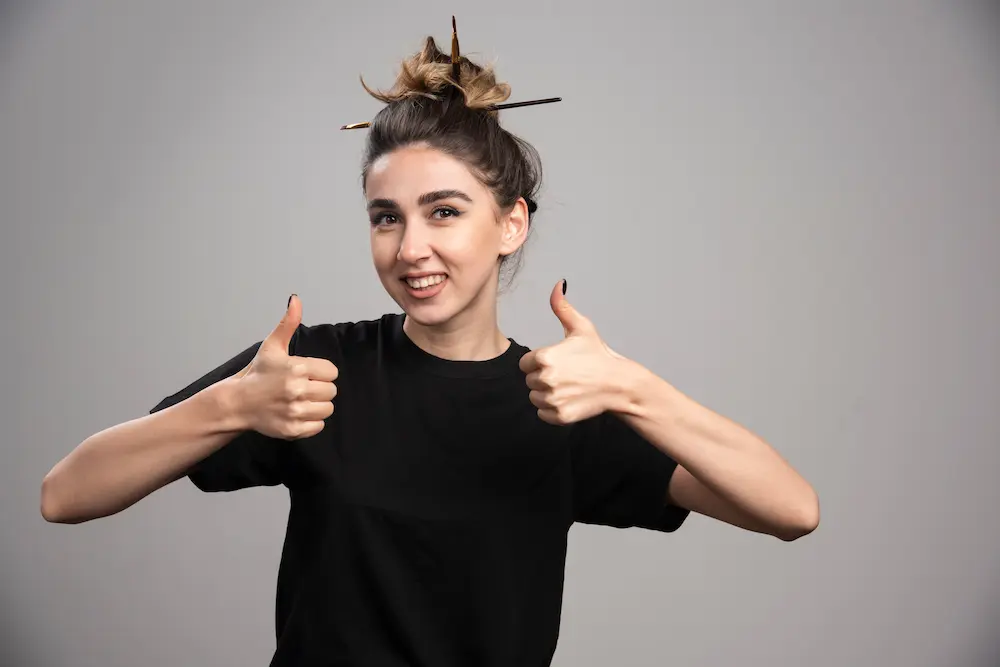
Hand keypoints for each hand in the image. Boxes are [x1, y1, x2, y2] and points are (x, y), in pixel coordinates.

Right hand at [233, 295, 337, 438]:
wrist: (238, 402)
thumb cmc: (259, 373)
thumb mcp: (272, 346)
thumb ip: (288, 323)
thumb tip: (295, 299)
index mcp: (297, 368)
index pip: (331, 372)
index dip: (321, 372)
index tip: (306, 374)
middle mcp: (297, 390)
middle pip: (331, 391)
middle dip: (319, 388)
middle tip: (302, 387)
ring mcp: (295, 411)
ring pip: (327, 409)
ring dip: (317, 405)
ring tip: (300, 400)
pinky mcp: (293, 429)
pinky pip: (319, 426)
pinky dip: (311, 422)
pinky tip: (297, 413)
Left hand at [519, 280, 628, 425]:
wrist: (619, 384)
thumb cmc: (599, 355)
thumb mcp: (581, 328)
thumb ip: (562, 308)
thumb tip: (558, 285)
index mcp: (545, 357)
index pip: (525, 364)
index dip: (539, 362)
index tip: (558, 362)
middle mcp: (546, 379)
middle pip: (530, 381)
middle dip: (544, 378)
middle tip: (567, 375)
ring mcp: (553, 399)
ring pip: (535, 398)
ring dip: (547, 394)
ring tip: (568, 387)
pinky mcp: (560, 416)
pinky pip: (542, 414)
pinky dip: (553, 410)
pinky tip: (569, 400)